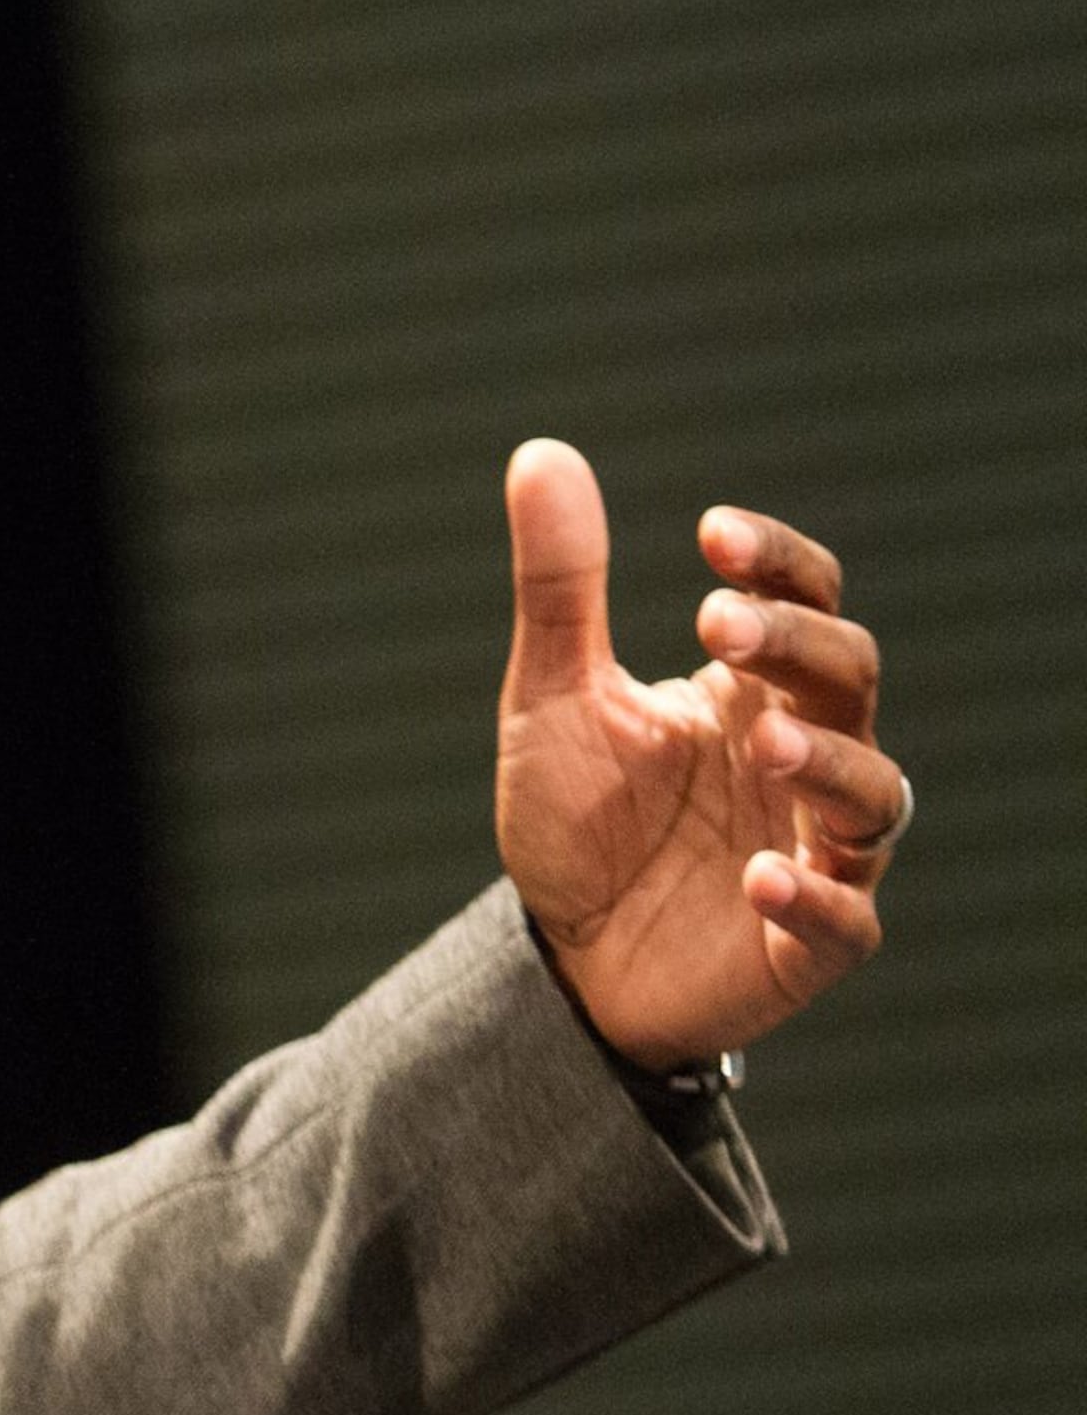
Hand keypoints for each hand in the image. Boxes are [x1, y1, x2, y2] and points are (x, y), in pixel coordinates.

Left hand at [496, 438, 902, 1072]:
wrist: (565, 959)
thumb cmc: (580, 823)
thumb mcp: (551, 701)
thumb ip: (561, 591)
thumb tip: (542, 455)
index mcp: (752, 691)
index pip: (805, 601)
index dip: (776, 562)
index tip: (710, 533)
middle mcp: (804, 758)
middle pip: (848, 677)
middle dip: (794, 645)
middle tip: (717, 622)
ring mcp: (818, 851)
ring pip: (873, 795)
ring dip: (827, 761)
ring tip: (762, 741)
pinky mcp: (808, 944)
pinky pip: (845, 921)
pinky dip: (814, 898)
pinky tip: (759, 879)